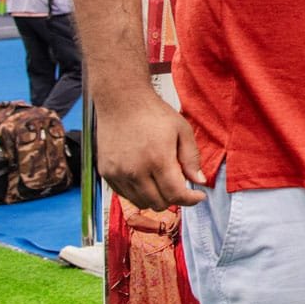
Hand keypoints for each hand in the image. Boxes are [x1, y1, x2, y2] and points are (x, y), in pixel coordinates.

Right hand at [96, 84, 205, 210]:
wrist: (121, 100)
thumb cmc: (153, 113)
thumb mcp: (182, 130)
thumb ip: (192, 158)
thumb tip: (198, 181)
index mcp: (157, 159)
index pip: (175, 194)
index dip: (190, 199)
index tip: (198, 196)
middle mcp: (135, 170)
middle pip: (158, 203)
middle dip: (174, 199)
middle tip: (180, 185)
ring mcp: (117, 173)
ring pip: (141, 202)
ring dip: (156, 198)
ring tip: (163, 181)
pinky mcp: (106, 173)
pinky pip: (125, 195)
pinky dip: (138, 193)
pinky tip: (146, 179)